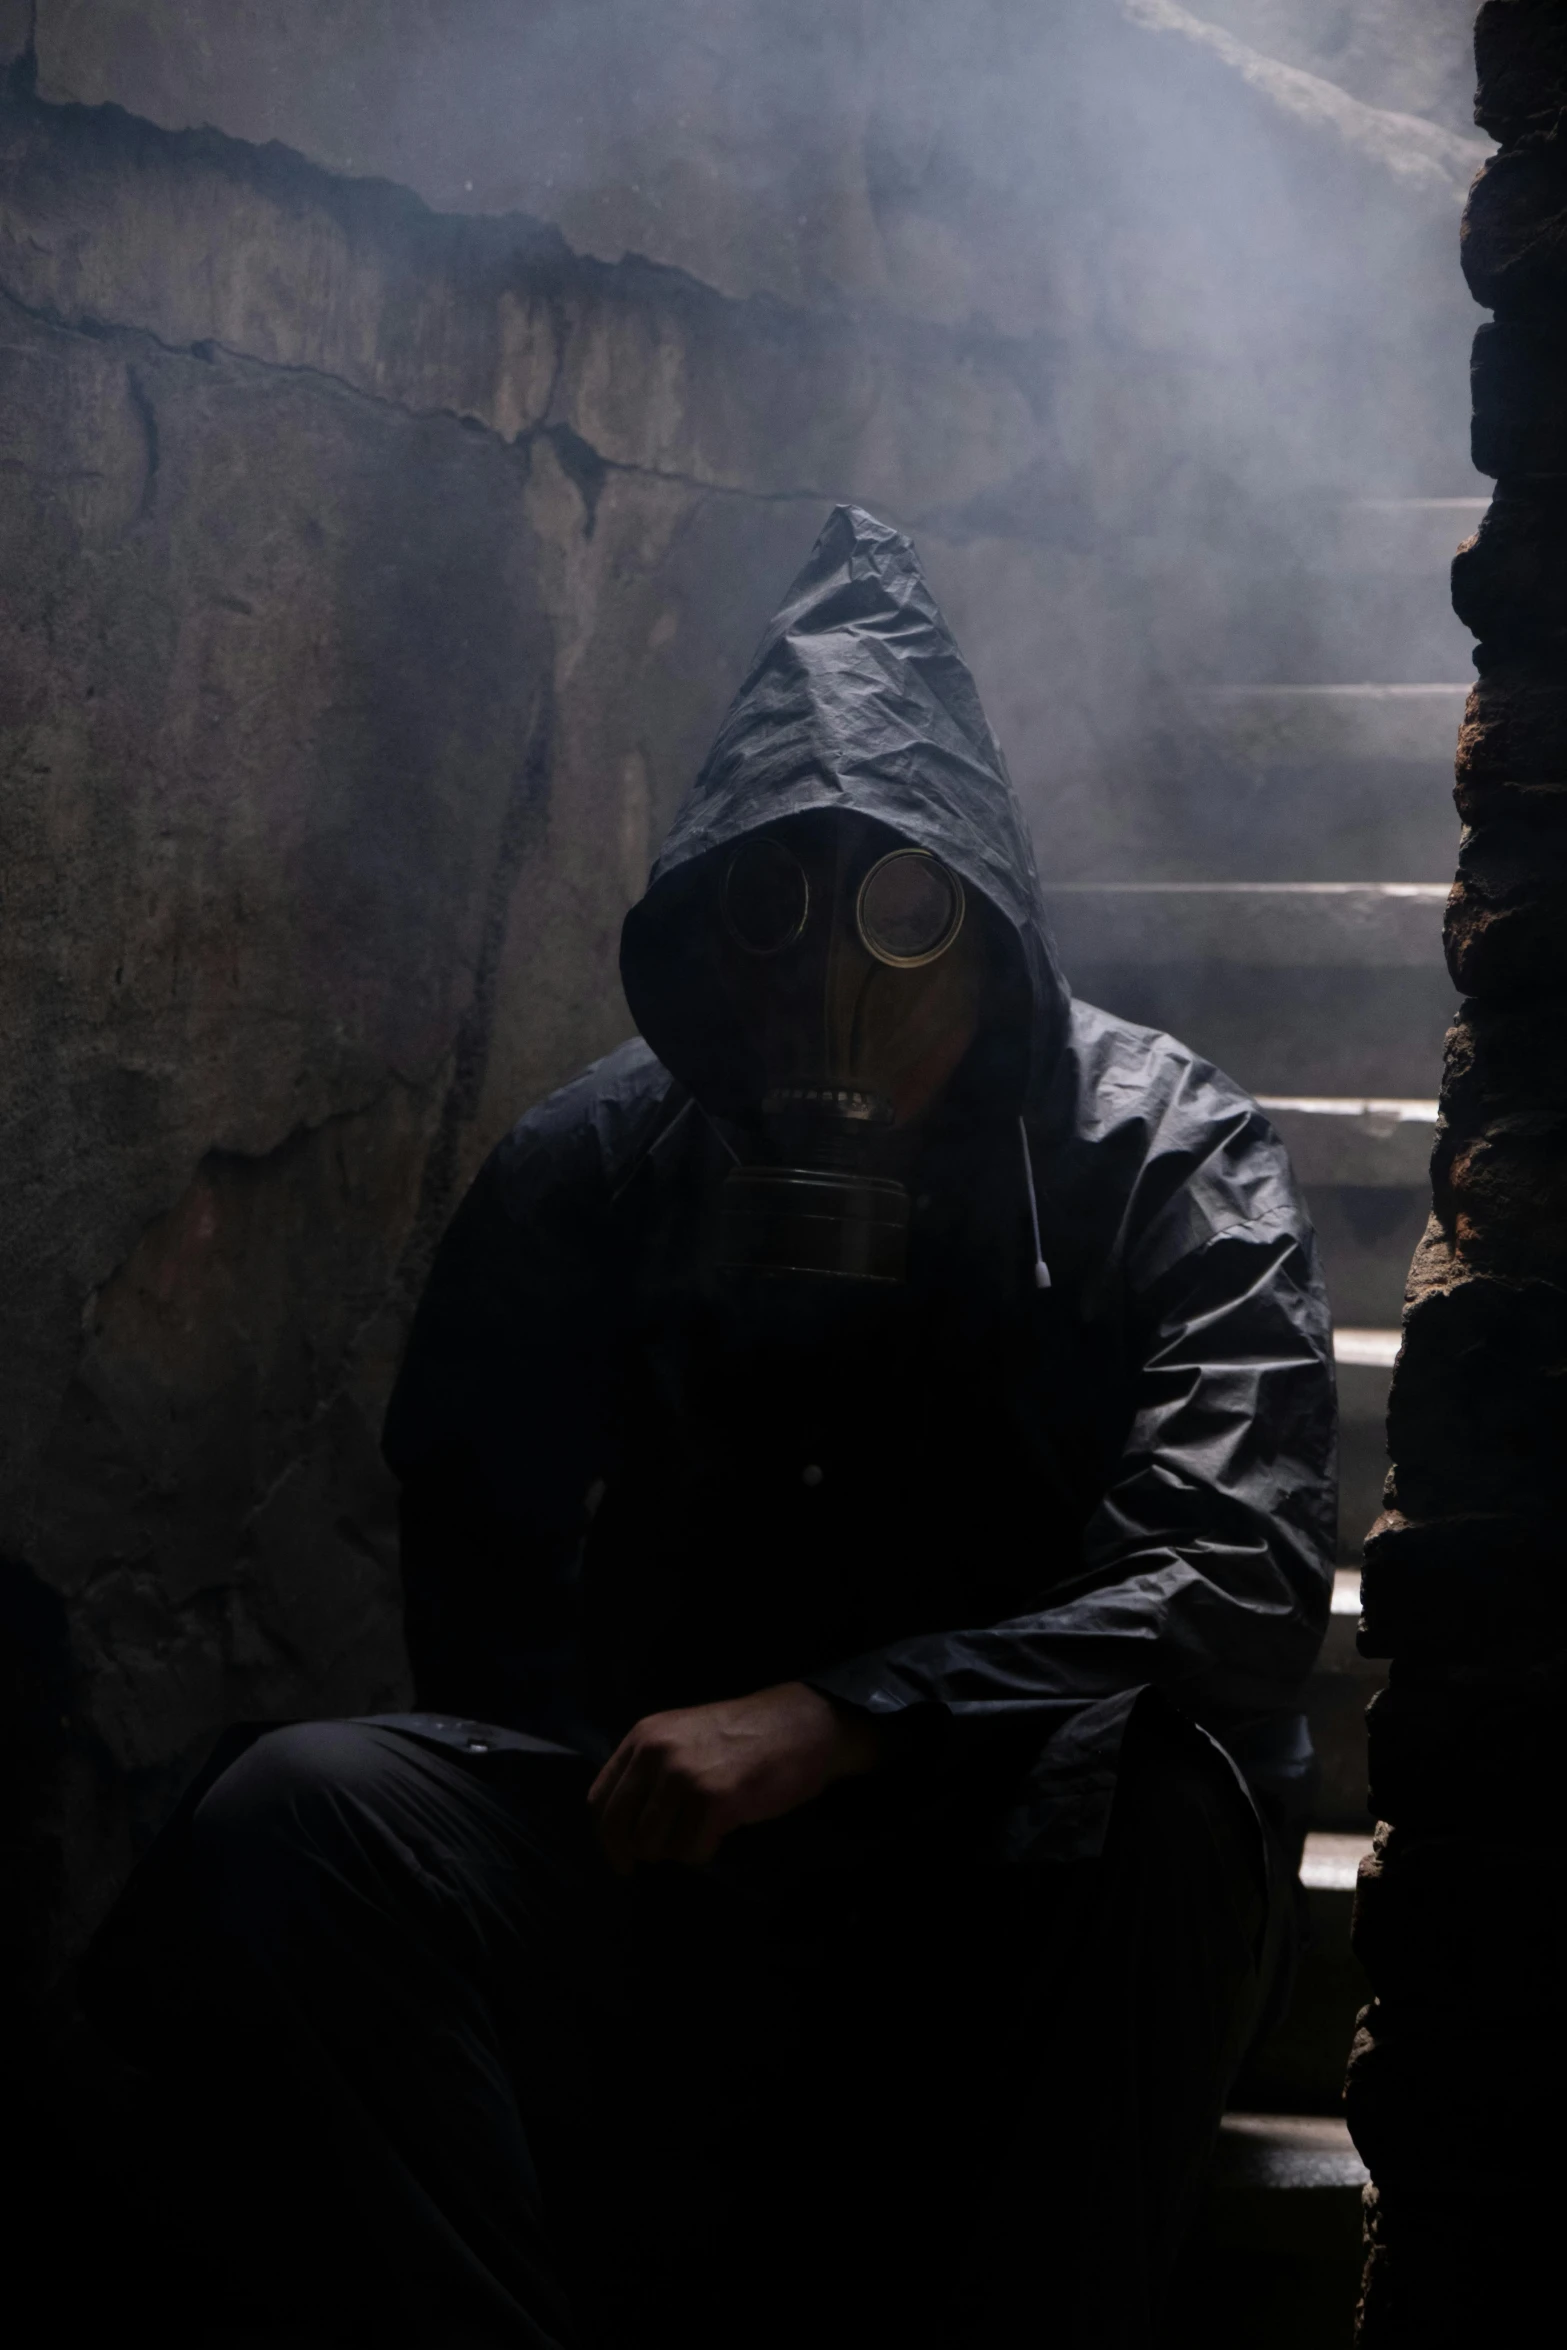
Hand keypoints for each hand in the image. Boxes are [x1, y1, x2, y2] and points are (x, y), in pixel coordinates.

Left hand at [587, 1681, 881, 1873]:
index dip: (607, 1838)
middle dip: (641, 1852)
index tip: (622, 1860)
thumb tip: (627, 1826)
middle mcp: (656, 1753)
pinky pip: (691, 1852)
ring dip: (679, 1849)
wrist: (800, 1727)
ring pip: (656, 1846)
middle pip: (621, 1829)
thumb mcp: (683, 1737)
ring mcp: (684, 1776)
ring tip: (704, 1829)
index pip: (600, 1800)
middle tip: (665, 1855)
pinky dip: (705, 1851)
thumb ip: (651, 1770)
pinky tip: (723, 1830)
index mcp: (643, 1736)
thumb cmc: (744, 1736)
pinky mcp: (714, 1801)